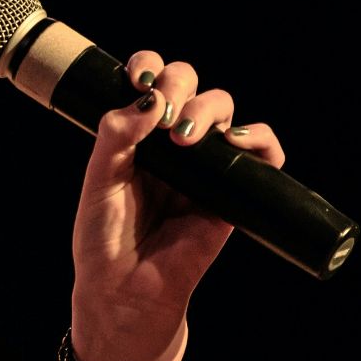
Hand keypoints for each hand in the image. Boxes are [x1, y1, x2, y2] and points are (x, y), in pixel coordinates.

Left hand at [68, 50, 285, 360]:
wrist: (124, 295)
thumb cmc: (104, 242)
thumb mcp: (98, 183)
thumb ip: (117, 138)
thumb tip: (149, 99)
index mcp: (135, 137)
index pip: (150, 82)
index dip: (149, 66)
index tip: (139, 76)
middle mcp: (171, 146)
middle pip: (191, 87)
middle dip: (180, 85)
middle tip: (164, 116)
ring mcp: (203, 168)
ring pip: (225, 113)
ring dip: (212, 109)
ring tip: (188, 136)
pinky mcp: (231, 195)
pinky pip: (261, 158)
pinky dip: (261, 141)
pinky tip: (239, 142)